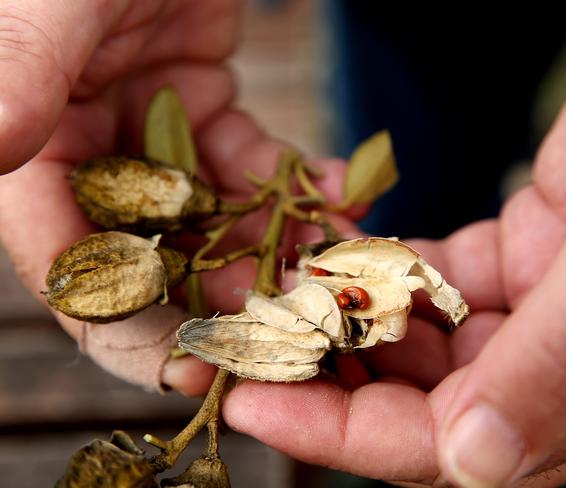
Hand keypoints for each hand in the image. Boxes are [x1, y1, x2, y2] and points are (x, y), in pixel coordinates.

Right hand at [0, 0, 355, 392]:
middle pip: (158, 262)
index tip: (198, 369)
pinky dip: (295, 187)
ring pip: (219, 220)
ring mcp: (156, 144)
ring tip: (331, 266)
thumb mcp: (50, 4)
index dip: (130, 333)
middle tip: (292, 325)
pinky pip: (254, 168)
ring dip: (276, 248)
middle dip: (225, 300)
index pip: (73, 272)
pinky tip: (337, 195)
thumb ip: (21, 71)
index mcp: (35, 158)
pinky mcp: (208, 118)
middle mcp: (93, 162)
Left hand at [221, 11, 565, 486]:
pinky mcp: (516, 253)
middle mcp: (556, 361)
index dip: (341, 435)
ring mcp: (533, 306)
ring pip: (418, 339)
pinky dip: (380, 268)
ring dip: (346, 320)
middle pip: (418, 400)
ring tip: (276, 298)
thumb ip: (561, 357)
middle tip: (247, 347)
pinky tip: (334, 255)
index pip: (444, 444)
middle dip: (326, 379)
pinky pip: (430, 277)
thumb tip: (474, 459)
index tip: (254, 406)